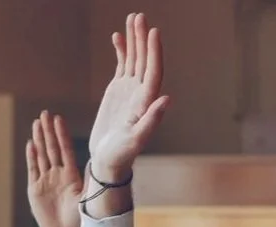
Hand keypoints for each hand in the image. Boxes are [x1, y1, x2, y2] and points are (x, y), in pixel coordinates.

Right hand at [25, 113, 82, 226]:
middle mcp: (58, 175)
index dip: (61, 134)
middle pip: (52, 148)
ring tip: (36, 123)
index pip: (65, 149)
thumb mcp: (87, 198)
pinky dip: (31, 157)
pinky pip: (33, 169)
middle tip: (45, 113)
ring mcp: (45, 181)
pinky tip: (31, 144)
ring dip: (39, 139)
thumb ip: (90, 180)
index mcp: (71, 175)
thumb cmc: (78, 220)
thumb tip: (99, 163)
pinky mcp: (35, 189)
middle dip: (48, 131)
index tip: (58, 119)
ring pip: (41, 155)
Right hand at [87, 13, 170, 183]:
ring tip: (132, 18)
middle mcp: (141, 92)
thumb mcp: (135, 141)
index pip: (153, 71)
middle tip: (139, 16)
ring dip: (134, 39)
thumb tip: (166, 99)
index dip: (154, 52)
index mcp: (146, 102)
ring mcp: (130, 90)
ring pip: (134, 58)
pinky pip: (123, 65)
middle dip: (142, 38)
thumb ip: (151, 121)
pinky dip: (122, 50)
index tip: (153, 32)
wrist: (108, 161)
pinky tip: (118, 37)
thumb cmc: (121, 155)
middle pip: (145, 59)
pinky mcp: (118, 91)